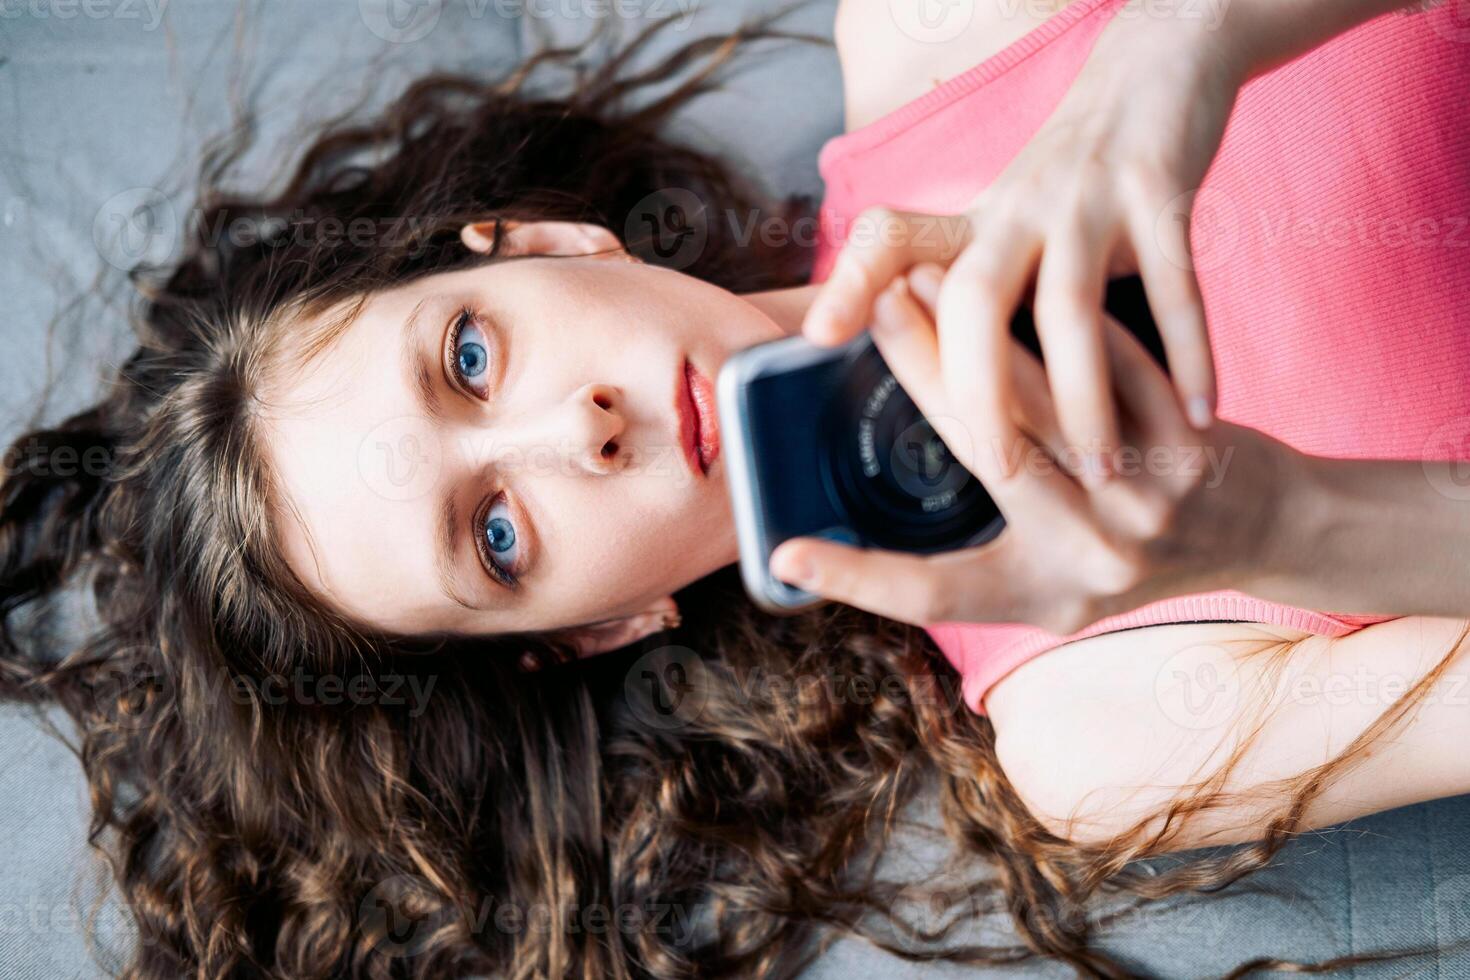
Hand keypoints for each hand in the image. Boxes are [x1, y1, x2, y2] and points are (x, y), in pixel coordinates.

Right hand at [770, 264, 1303, 634]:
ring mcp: (1147, 507)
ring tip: (927, 274)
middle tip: (874, 308)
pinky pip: (1112, 369)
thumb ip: (992, 535)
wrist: (1269, 533)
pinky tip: (1021, 274)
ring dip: (979, 330)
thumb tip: (900, 473)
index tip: (784, 552)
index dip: (853, 578)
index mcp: (1039, 594)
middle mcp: (1090, 561)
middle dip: (921, 370)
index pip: (929, 593)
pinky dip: (1064, 321)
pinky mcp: (1193, 449)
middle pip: (984, 454)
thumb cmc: (1138, 544)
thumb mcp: (1058, 566)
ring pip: (1041, 403)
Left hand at [804, 10, 1252, 478]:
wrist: (1153, 72)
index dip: (850, 280)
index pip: (892, 241)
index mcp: (975, 222)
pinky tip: (1202, 416)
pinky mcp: (1159, 194)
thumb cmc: (1070, 179)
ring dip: (1085, 398)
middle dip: (981, 390)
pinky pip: (1176, 287)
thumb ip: (966, 286)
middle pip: (974, 299)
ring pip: (1071, 309)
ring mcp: (1086, 201)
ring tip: (1102, 475)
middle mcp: (1017, 210)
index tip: (816, 337)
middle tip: (1000, 470)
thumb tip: (927, 369)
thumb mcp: (1000, 220)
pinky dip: (1192, 354)